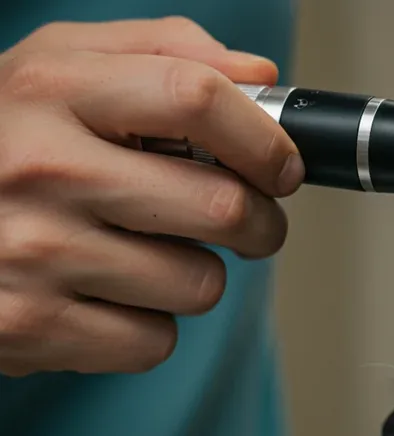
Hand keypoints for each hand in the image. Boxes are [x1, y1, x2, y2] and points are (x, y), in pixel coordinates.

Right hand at [0, 17, 302, 376]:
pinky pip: (154, 342)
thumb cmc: (8, 140)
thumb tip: (259, 81)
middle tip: (248, 223)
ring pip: (199, 284)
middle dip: (261, 223)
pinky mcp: (28, 327)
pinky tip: (105, 295)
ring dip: (194, 275)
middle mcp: (41, 167)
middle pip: (223, 206)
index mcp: (55, 90)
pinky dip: (146, 328)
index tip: (283, 167)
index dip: (264, 139)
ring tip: (145, 253)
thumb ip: (164, 51)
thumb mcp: (63, 68)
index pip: (195, 97)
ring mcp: (31, 251)